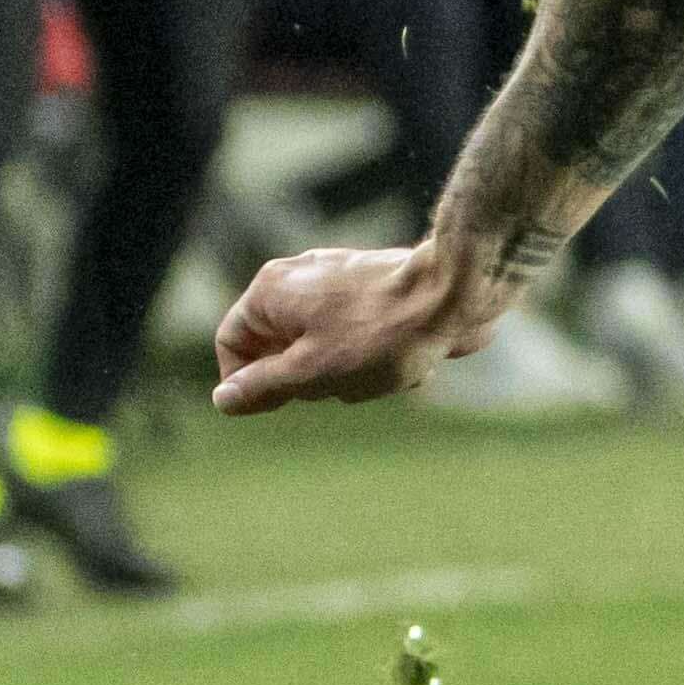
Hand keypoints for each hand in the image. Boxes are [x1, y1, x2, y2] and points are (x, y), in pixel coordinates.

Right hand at [211, 238, 501, 410]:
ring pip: (329, 353)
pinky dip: (384, 359)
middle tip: (349, 379)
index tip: (278, 405)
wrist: (459, 295)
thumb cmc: (382, 333)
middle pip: (284, 351)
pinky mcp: (379, 294)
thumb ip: (262, 386)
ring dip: (358, 375)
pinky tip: (415, 361)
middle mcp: (301, 279)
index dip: (247, 382)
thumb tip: (224, 400)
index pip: (233, 343)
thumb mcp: (311, 372)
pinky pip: (365, 341)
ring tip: (389, 367)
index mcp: (272, 291)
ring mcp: (341, 284)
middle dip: (318, 379)